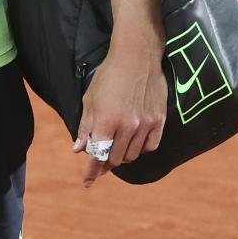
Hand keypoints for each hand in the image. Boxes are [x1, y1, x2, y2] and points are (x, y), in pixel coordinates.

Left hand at [72, 50, 166, 187]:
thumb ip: (85, 126)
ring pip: (133, 155)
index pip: (97, 155)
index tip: (87, 182)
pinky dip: (141, 149)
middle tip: (100, 163)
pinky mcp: (159, 120)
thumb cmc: (108, 75)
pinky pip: (151, 146)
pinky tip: (134, 143)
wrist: (136, 56)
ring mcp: (145, 124)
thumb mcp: (90, 99)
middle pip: (115, 159)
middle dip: (104, 164)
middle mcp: (127, 126)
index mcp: (106, 121)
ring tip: (116, 150)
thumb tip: (78, 149)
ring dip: (122, 156)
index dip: (91, 171)